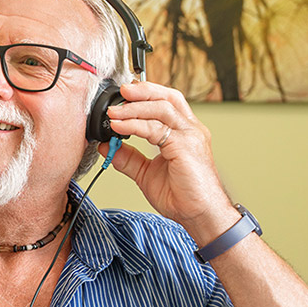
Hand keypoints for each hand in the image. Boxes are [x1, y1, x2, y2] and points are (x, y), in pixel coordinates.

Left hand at [98, 82, 236, 240]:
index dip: (145, 97)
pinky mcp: (186, 146)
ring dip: (134, 107)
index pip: (166, 104)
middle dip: (142, 91)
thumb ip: (129, 159)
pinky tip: (119, 127)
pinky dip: (134, 125)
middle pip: (167, 98)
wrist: (200, 215)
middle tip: (119, 92)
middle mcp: (190, 130)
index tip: (122, 98)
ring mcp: (190, 136)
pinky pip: (156, 129)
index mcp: (184, 133)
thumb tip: (107, 147)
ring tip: (113, 112)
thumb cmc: (183, 197)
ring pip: (162, 108)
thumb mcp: (147, 174)